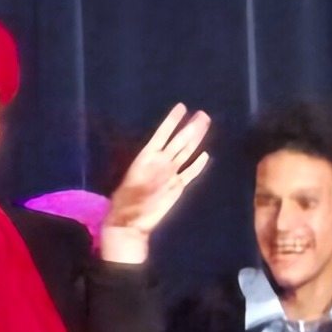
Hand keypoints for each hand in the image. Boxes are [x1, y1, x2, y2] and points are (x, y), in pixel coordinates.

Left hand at [100, 104, 215, 256]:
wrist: (130, 224)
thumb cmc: (126, 205)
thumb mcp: (132, 188)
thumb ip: (148, 177)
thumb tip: (165, 166)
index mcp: (147, 159)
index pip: (162, 135)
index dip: (171, 122)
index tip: (182, 108)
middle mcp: (161, 163)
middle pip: (179, 141)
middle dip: (190, 127)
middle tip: (203, 114)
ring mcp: (170, 174)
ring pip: (186, 153)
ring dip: (196, 139)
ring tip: (205, 126)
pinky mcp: (176, 188)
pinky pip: (189, 174)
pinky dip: (197, 166)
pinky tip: (205, 156)